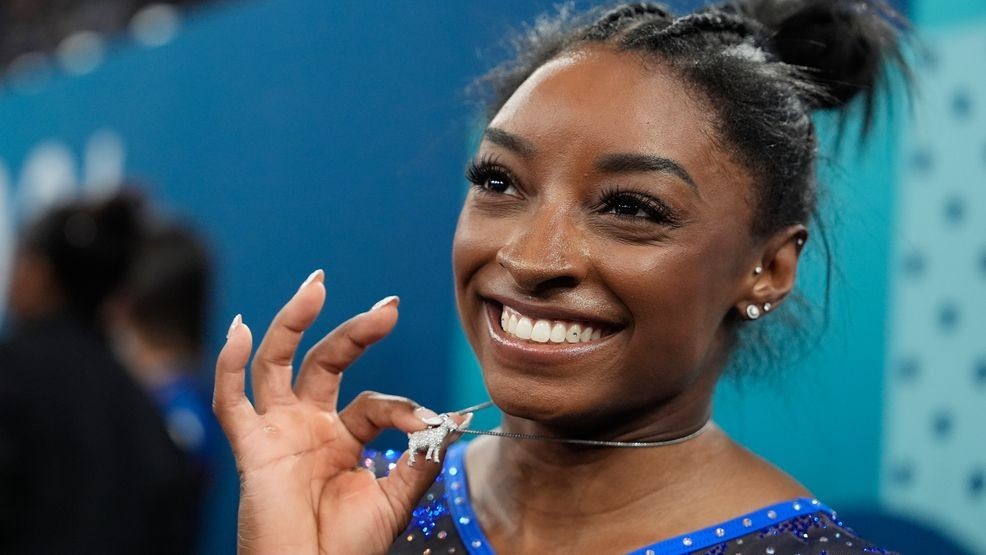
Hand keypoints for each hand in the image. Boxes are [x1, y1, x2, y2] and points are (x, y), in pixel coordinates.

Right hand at [213, 270, 462, 554]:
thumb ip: (421, 458)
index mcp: (342, 437)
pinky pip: (231, 402)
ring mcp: (278, 431)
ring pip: (276, 362)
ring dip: (293, 321)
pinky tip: (241, 330)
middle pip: (326, 361)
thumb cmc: (349, 548)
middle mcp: (308, 425)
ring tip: (316, 284)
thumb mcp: (396, 498)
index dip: (403, 407)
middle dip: (356, 330)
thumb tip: (452, 419)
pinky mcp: (252, 448)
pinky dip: (229, 366)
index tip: (430, 421)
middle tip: (389, 307)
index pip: (374, 401)